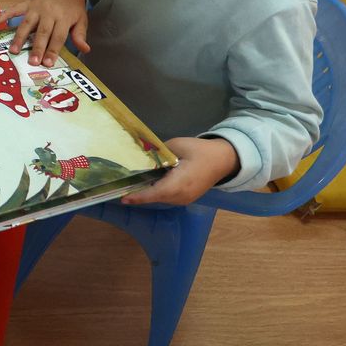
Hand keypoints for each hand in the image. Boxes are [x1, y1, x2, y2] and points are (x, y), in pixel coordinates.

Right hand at [0, 0, 87, 64]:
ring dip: (20, 37)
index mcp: (63, 17)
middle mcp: (49, 12)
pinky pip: (15, 8)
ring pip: (26, 23)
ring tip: (14, 50)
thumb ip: (80, 35)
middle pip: (42, 32)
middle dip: (37, 47)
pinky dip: (5, 14)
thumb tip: (85, 49)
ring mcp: (36, 7)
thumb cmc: (73, 7)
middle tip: (32, 61)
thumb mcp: (81, 19)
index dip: (53, 50)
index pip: (58, 36)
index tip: (48, 63)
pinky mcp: (27, 3)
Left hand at [122, 137, 238, 205]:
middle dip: (139, 193)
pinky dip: (158, 191)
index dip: (138, 196)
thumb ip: (159, 154)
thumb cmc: (200, 151)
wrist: (223, 159)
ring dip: (148, 193)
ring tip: (132, 184)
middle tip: (122, 187)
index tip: (123, 198)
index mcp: (179, 184)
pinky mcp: (187, 198)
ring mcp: (185, 199)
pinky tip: (149, 183)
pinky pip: (168, 197)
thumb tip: (143, 158)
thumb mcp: (176, 145)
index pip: (154, 193)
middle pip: (155, 197)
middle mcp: (181, 196)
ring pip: (161, 198)